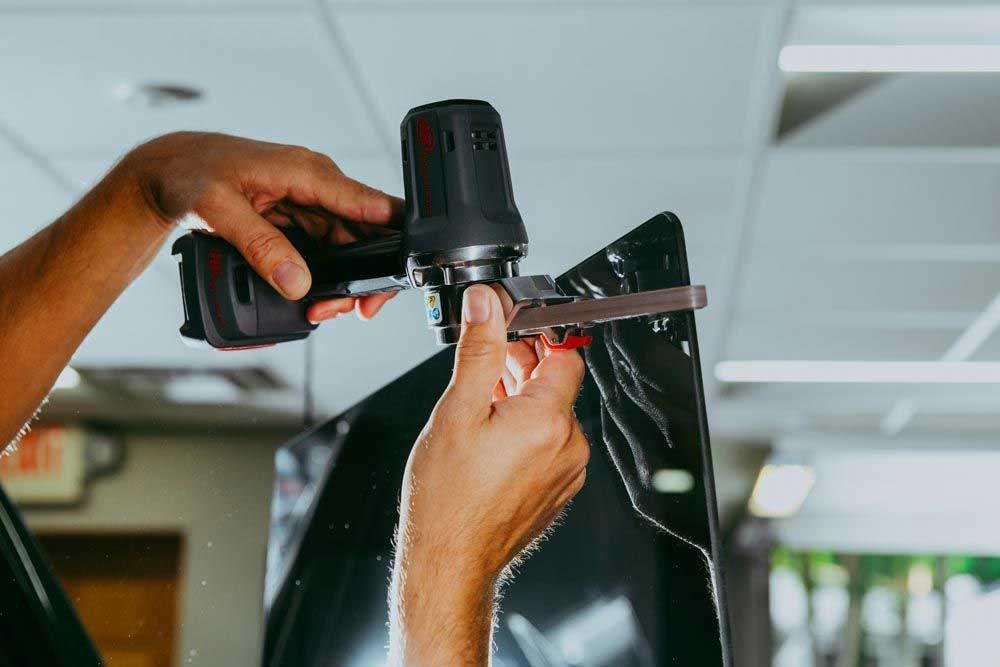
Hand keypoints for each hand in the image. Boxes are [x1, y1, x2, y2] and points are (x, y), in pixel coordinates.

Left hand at [118, 131, 401, 321]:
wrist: (168, 171)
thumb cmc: (190, 174)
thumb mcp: (220, 210)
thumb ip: (260, 246)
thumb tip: (296, 280)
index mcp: (307, 172)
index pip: (369, 203)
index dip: (392, 239)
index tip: (396, 273)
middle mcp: (317, 185)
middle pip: (366, 234)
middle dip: (364, 275)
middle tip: (350, 309)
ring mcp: (310, 202)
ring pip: (349, 247)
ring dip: (344, 280)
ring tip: (322, 308)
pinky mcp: (300, 218)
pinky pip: (328, 249)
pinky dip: (326, 275)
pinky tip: (314, 296)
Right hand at [389, 284, 588, 664]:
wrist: (450, 560)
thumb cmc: (448, 499)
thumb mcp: (456, 410)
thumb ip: (479, 350)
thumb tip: (486, 304)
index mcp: (548, 420)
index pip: (564, 353)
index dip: (535, 337)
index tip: (508, 334)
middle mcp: (568, 445)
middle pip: (556, 383)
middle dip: (521, 369)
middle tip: (483, 371)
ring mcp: (567, 471)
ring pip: (551, 414)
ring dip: (521, 400)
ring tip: (480, 407)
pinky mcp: (558, 488)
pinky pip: (549, 443)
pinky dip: (525, 431)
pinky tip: (491, 437)